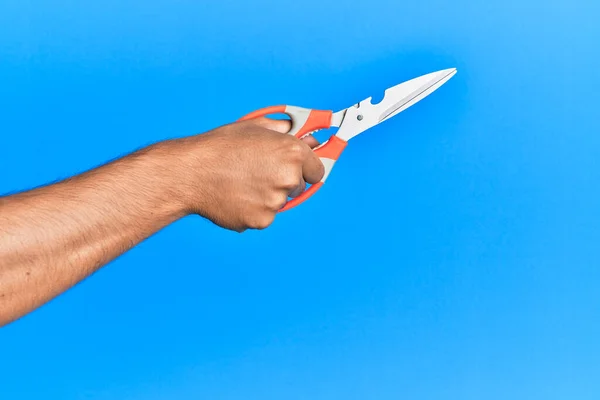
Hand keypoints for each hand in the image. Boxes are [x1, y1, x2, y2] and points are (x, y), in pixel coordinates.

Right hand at [163, 118, 323, 231]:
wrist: (191, 173)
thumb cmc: (219, 147)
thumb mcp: (254, 127)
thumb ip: (283, 131)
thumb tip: (302, 135)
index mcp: (292, 152)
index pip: (317, 170)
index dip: (307, 170)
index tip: (301, 172)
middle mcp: (288, 177)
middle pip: (299, 187)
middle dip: (284, 182)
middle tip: (259, 174)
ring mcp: (276, 201)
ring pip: (279, 202)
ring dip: (266, 196)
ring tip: (241, 183)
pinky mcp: (262, 220)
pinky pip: (264, 216)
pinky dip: (253, 210)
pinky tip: (235, 197)